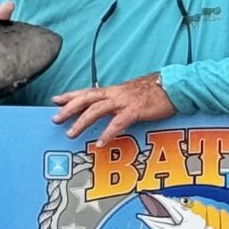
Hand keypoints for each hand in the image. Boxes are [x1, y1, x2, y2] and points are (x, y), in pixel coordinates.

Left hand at [52, 73, 173, 145]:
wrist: (173, 86)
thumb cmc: (154, 91)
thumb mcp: (131, 93)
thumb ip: (119, 100)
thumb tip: (109, 106)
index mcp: (114, 90)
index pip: (87, 91)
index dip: (70, 95)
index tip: (55, 100)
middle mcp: (115, 94)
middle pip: (86, 99)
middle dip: (69, 109)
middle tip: (55, 119)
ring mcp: (124, 101)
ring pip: (96, 110)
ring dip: (82, 122)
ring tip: (71, 133)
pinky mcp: (135, 110)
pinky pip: (118, 123)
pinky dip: (107, 133)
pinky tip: (100, 142)